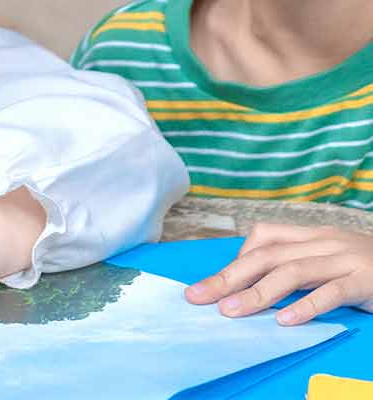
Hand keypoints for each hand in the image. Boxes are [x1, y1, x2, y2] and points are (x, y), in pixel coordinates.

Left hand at [184, 223, 372, 324]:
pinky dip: (305, 306)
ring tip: (232, 312)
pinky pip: (331, 293)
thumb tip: (253, 282)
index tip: (209, 284)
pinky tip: (284, 320)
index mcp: (311, 235)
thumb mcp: (328, 259)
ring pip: (292, 272)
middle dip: (229, 277)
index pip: (262, 238)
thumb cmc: (367, 268)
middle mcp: (323, 242)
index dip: (234, 260)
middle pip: (266, 256)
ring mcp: (344, 260)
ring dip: (257, 293)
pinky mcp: (364, 281)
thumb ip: (296, 264)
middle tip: (199, 297)